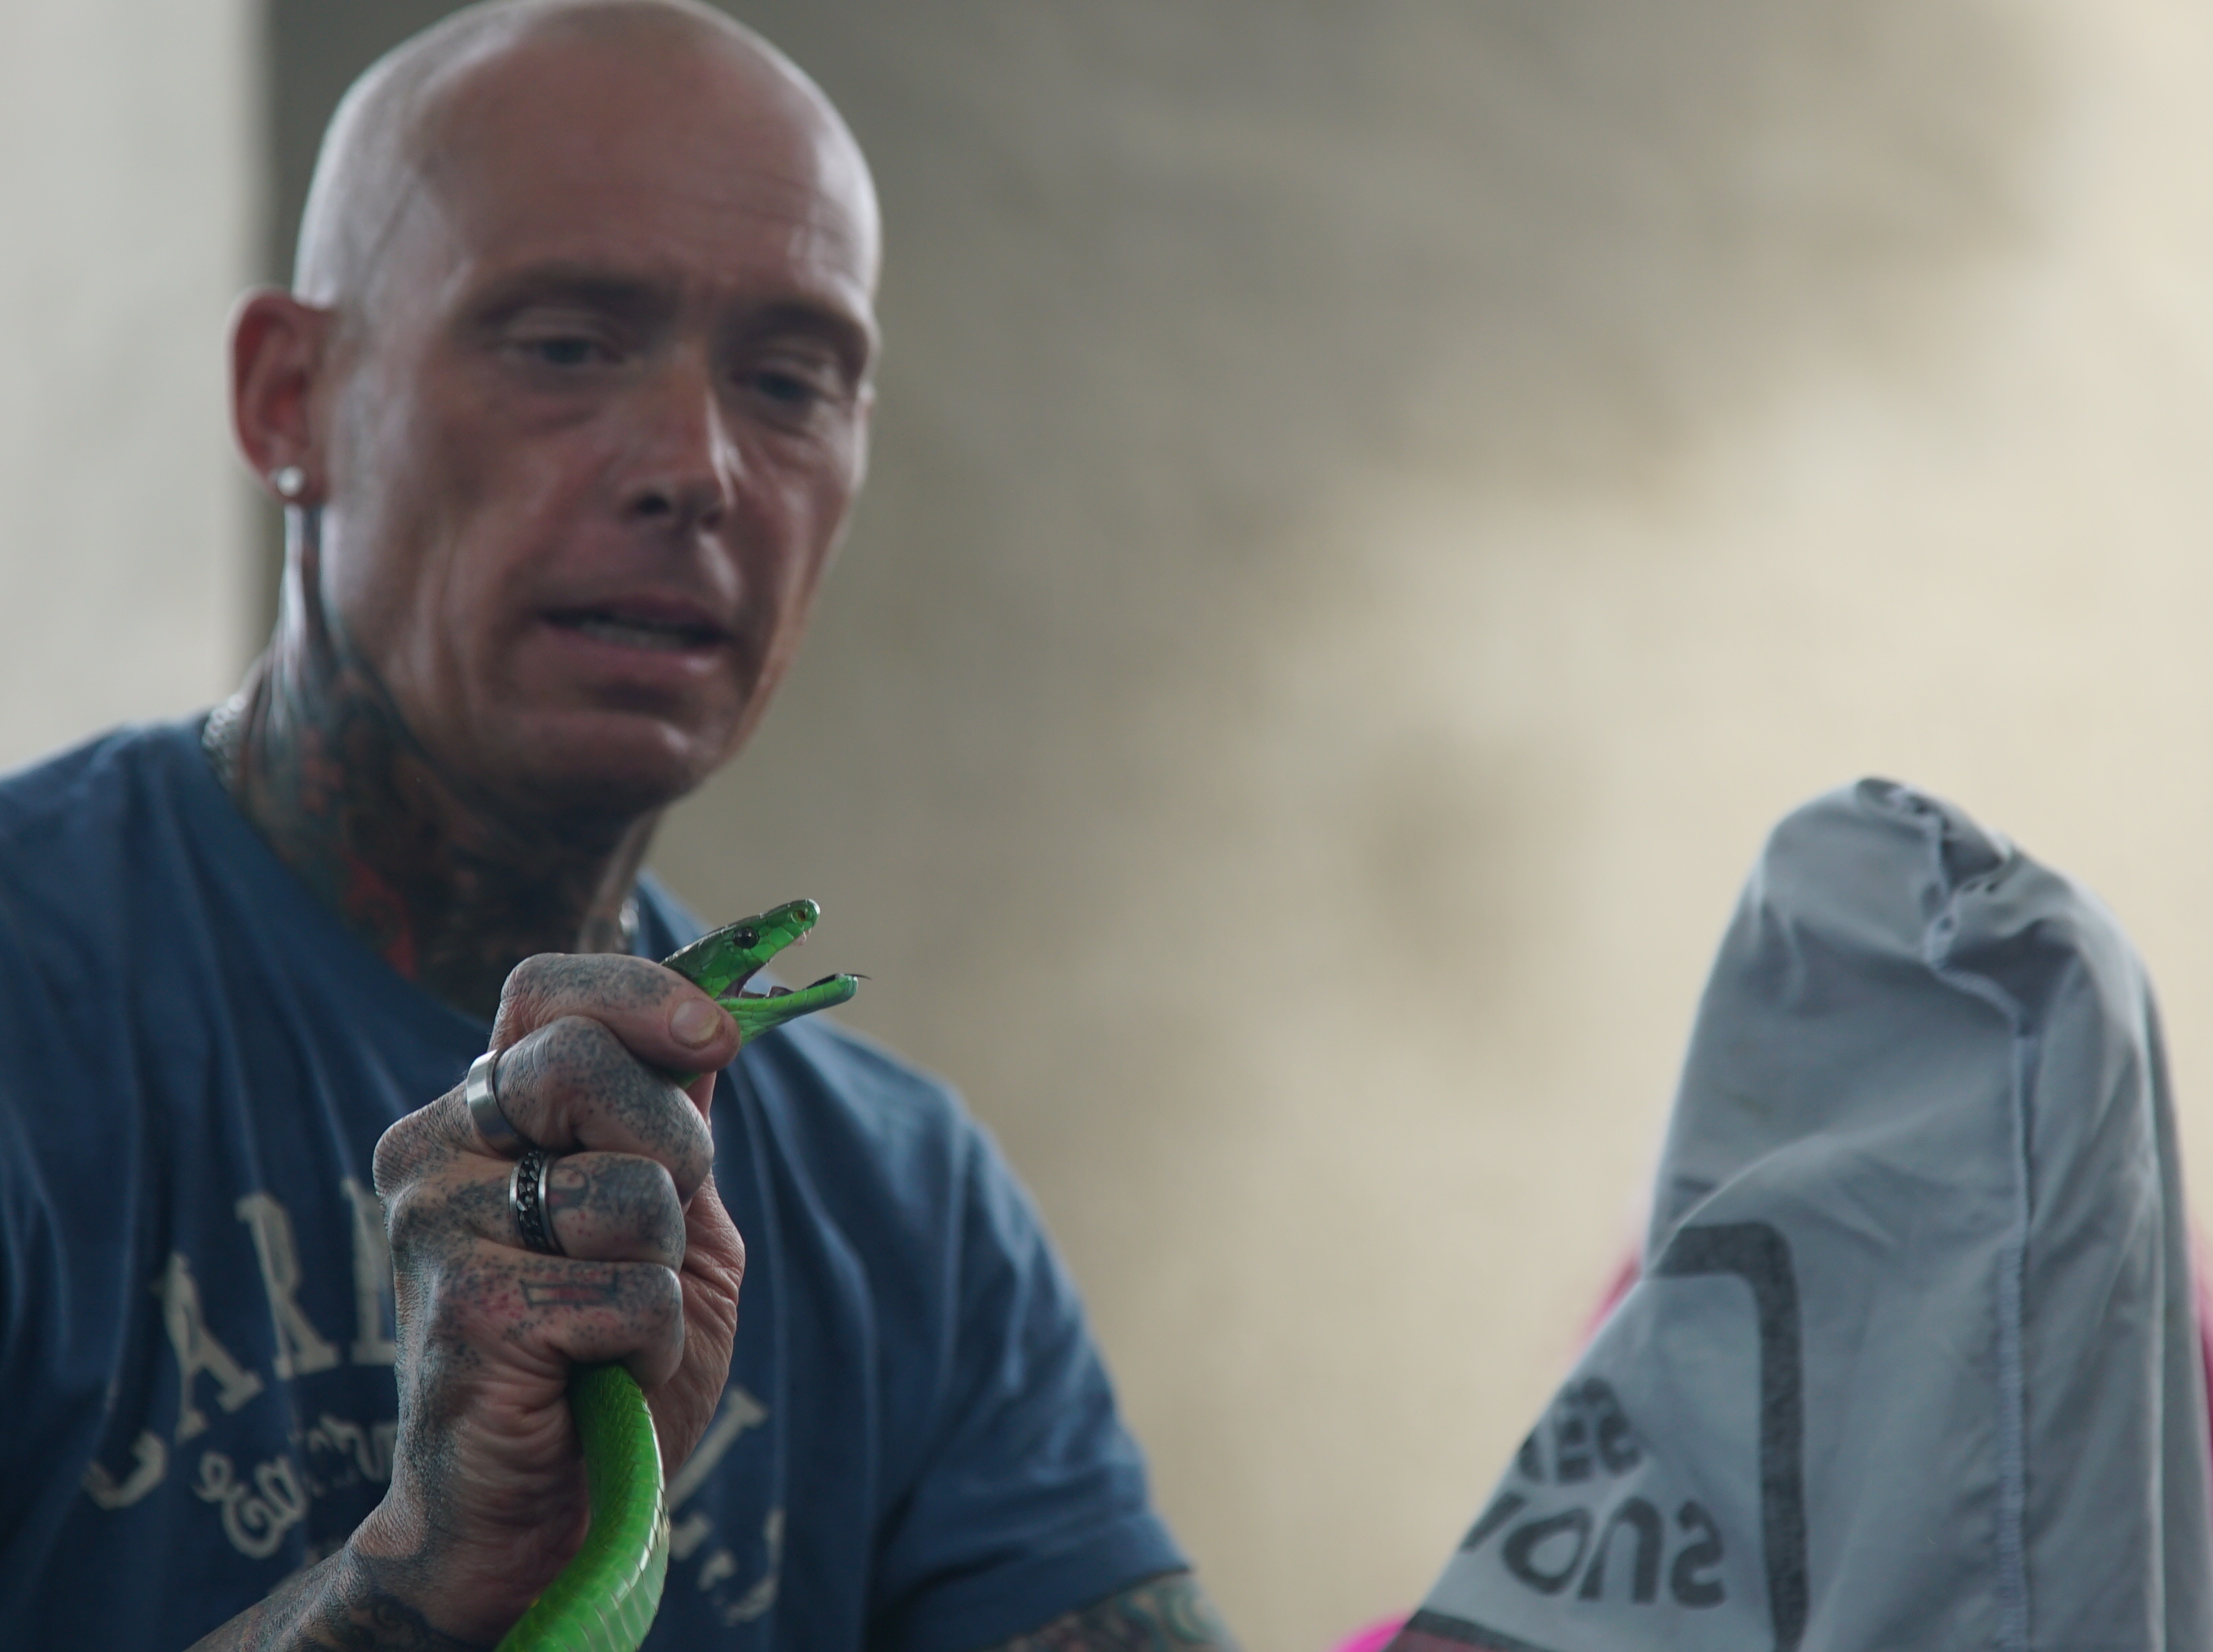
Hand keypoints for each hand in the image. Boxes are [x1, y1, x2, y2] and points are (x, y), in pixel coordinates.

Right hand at [350, 954, 746, 1643]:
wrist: (540, 1512)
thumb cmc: (608, 1359)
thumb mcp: (669, 1222)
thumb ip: (680, 1119)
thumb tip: (725, 1010)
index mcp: (483, 1113)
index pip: (544, 991)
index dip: (641, 995)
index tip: (718, 1034)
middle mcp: (437, 1152)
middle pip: (581, 1062)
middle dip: (672, 1144)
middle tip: (656, 1234)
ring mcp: (436, 1229)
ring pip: (629, 1191)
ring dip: (662, 1271)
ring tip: (610, 1325)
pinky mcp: (465, 1313)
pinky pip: (631, 1293)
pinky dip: (650, 1345)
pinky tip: (596, 1377)